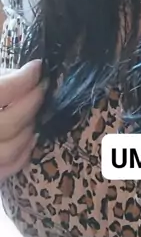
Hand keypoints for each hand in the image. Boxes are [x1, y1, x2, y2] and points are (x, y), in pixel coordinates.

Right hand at [0, 59, 45, 181]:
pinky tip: (29, 135)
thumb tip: (23, 74)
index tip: (36, 67)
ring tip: (32, 110)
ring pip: (10, 150)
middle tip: (40, 86)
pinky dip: (23, 152)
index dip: (23, 79)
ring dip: (29, 127)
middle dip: (32, 102)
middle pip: (9, 124)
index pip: (1, 92)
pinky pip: (6, 169)